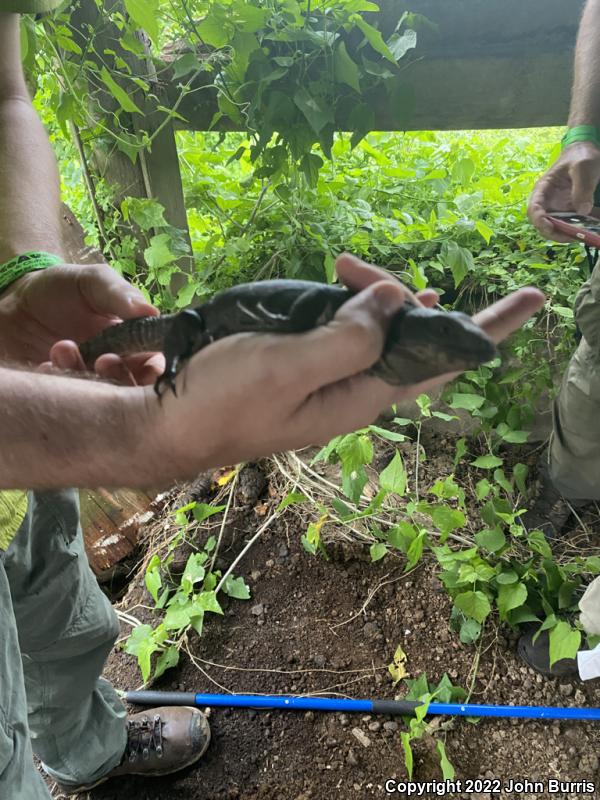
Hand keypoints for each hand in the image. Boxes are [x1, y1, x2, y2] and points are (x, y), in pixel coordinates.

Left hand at [0, 262, 163, 384]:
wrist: (12, 303)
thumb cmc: (60, 289)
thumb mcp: (92, 281)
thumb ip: (120, 294)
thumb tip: (151, 312)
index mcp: (132, 345)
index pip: (155, 365)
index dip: (154, 369)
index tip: (144, 363)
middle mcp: (113, 369)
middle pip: (131, 390)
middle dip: (121, 379)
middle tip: (104, 359)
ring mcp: (86, 383)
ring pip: (98, 399)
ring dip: (84, 376)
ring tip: (62, 347)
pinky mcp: (58, 393)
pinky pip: (63, 402)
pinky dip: (56, 385)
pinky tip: (45, 363)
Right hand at [140, 254, 544, 480]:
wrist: (173, 426)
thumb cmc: (225, 401)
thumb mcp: (289, 367)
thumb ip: (350, 338)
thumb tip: (397, 300)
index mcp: (365, 394)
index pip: (444, 359)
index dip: (491, 328)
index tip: (534, 298)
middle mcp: (359, 389)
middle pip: (411, 336)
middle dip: (401, 295)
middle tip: (347, 264)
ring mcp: (333, 379)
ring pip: (379, 329)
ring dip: (370, 295)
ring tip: (343, 267)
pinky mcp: (308, 369)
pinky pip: (351, 331)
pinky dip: (351, 305)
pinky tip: (344, 289)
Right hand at [528, 141, 599, 239]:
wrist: (586, 154)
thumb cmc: (580, 156)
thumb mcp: (583, 166)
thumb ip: (582, 187)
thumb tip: (582, 210)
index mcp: (543, 189)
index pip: (534, 208)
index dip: (539, 220)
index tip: (549, 228)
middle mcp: (548, 203)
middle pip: (544, 224)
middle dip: (556, 233)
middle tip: (572, 237)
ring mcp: (559, 209)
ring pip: (558, 229)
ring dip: (568, 235)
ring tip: (584, 235)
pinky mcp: (570, 212)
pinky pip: (572, 225)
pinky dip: (580, 230)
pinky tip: (591, 230)